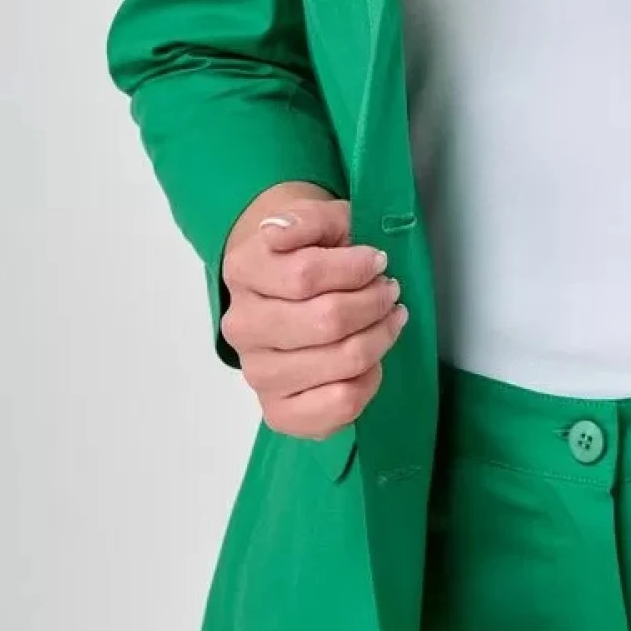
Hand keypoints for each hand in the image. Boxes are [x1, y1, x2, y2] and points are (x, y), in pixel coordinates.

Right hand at [220, 192, 409, 441]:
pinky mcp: (280, 411)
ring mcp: (258, 373)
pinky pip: (338, 406)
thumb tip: (279, 234)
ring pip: (339, 364)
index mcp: (243, 271)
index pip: (305, 275)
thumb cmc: (318, 251)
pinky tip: (370, 360)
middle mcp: (241, 326)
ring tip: (386, 320)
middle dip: (374, 303)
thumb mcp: (323, 219)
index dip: (356, 269)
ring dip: (379, 338)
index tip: (378, 262)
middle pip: (326, 322)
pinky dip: (368, 382)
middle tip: (389, 291)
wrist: (299, 287)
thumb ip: (307, 219)